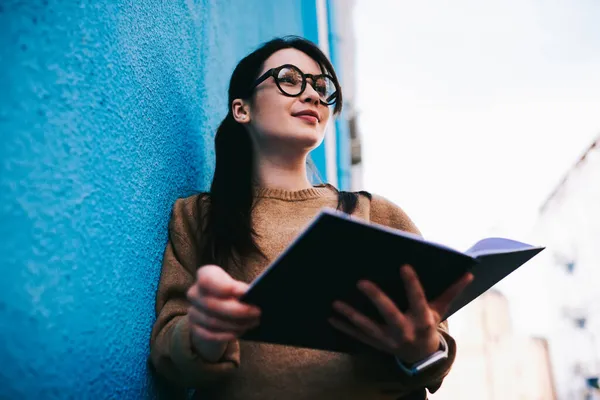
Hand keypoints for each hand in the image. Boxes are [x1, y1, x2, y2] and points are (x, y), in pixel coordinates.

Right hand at [186, 265, 260, 359]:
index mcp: (205, 275)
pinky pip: (209, 334)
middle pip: (213, 304)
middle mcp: (194, 292)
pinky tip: (240, 332)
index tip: (245, 292)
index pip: (207, 279)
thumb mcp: (238, 287)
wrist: (220, 311)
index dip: (224, 286)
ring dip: (235, 324)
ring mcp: (193, 312)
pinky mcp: (195, 328)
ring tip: (253, 322)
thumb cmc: (234, 294)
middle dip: (238, 310)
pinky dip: (226, 334)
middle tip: (257, 312)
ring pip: (213, 321)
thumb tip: (253, 296)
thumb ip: (242, 289)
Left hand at [329, 264, 472, 363]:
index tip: (404, 265)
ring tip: (336, 303)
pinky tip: (330, 318)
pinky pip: (358, 336)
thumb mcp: (440, 311)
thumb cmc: (428, 325)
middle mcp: (405, 331)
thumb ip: (451, 292)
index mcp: (423, 321)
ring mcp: (389, 340)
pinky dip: (344, 327)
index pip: (418, 300)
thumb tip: (469, 273)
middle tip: (361, 282)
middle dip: (376, 298)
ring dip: (351, 315)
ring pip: (368, 327)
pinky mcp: (376, 344)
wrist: (421, 358)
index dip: (412, 284)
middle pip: (390, 314)